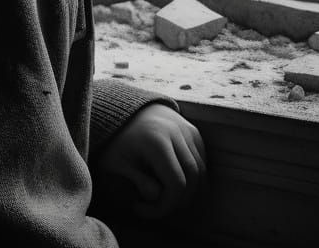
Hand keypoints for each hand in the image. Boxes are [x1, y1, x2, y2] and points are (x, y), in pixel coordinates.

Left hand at [93, 103, 205, 219]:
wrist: (121, 110)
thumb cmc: (116, 141)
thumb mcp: (117, 163)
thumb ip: (138, 181)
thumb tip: (158, 196)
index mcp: (157, 140)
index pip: (176, 184)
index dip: (164, 206)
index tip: (140, 208)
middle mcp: (176, 132)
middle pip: (193, 178)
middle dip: (178, 201)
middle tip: (156, 207)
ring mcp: (186, 129)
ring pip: (201, 170)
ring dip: (189, 191)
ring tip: (163, 197)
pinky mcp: (192, 131)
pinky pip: (201, 159)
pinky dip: (194, 177)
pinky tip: (174, 184)